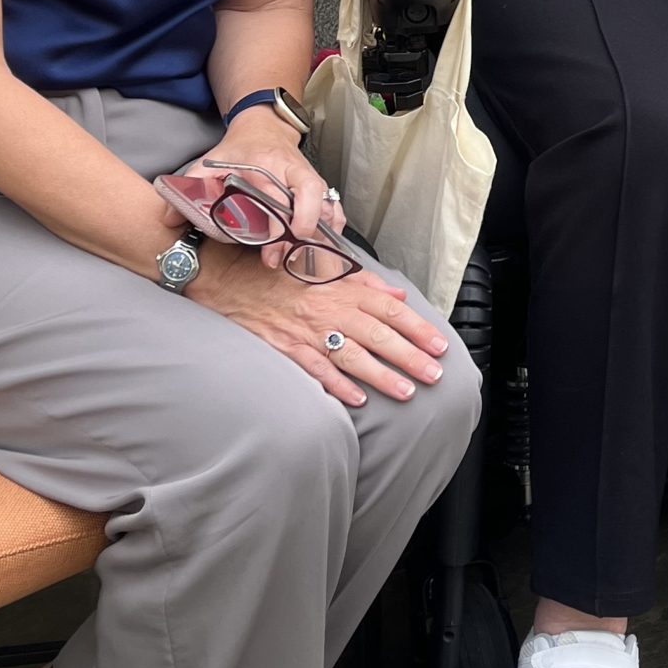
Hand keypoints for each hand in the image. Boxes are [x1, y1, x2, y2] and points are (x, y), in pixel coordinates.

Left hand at [186, 110, 331, 268]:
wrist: (263, 129)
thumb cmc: (239, 149)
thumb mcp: (210, 161)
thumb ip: (190, 186)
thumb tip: (169, 218)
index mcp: (276, 164)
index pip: (301, 187)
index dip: (301, 212)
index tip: (291, 234)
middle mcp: (298, 174)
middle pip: (311, 207)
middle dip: (298, 237)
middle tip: (276, 259)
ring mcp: (310, 183)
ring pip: (327, 210)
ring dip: (318, 236)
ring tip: (301, 258)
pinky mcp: (316, 191)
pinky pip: (332, 210)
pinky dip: (331, 228)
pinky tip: (322, 245)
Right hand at [188, 242, 448, 407]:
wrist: (228, 277)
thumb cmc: (278, 272)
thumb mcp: (322, 267)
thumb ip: (363, 282)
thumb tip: (397, 296)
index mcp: (341, 288)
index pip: (388, 309)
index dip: (417, 327)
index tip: (439, 344)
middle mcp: (328, 309)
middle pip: (377, 335)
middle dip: (410, 356)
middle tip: (435, 374)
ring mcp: (307, 330)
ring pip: (352, 356)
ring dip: (382, 376)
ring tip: (407, 392)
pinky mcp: (285, 348)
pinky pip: (316, 370)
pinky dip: (337, 386)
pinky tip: (358, 400)